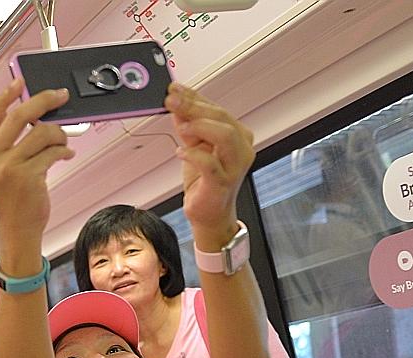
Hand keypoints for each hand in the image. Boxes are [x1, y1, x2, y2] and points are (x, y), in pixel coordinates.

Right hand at [0, 78, 74, 244]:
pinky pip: (53, 151)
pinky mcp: (27, 176)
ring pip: (42, 132)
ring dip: (59, 133)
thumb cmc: (12, 201)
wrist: (16, 230)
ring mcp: (9, 167)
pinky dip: (64, 150)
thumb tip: (30, 114)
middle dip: (44, 100)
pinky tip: (65, 155)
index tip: (21, 83)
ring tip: (62, 142)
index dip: (5, 94)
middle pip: (19, 114)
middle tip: (59, 96)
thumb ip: (7, 142)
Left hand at [166, 83, 253, 236]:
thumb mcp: (193, 147)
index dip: (195, 97)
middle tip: (171, 100)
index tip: (174, 89)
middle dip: (194, 106)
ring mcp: (235, 166)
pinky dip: (193, 155)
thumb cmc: (204, 181)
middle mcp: (241, 148)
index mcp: (237, 135)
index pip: (217, 109)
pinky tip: (180, 152)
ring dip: (199, 126)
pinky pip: (210, 164)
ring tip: (181, 127)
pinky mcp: (222, 184)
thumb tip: (176, 104)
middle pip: (221, 118)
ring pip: (224, 135)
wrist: (209, 214)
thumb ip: (188, 127)